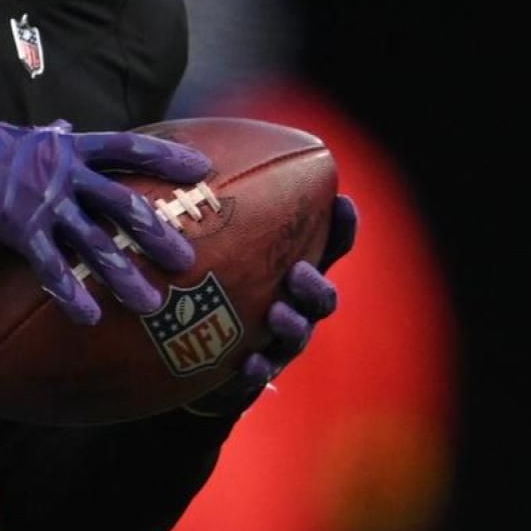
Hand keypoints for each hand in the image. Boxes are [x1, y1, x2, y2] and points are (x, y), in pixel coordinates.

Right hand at [0, 120, 208, 323]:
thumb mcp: (15, 137)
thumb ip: (48, 138)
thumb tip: (64, 127)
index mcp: (67, 146)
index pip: (128, 147)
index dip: (167, 156)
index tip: (203, 168)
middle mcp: (61, 170)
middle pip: (123, 201)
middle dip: (159, 232)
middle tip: (189, 260)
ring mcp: (40, 199)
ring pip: (95, 242)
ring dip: (125, 275)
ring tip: (152, 305)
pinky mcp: (16, 226)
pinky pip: (52, 267)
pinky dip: (71, 294)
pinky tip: (90, 317)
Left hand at [187, 194, 357, 416]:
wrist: (188, 360)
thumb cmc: (209, 290)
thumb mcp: (216, 249)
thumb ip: (218, 214)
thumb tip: (192, 154)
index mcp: (294, 274)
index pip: (330, 248)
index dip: (342, 228)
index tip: (341, 202)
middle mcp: (294, 308)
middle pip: (323, 298)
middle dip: (316, 286)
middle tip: (297, 273)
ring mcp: (277, 345)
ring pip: (298, 336)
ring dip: (292, 325)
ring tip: (277, 315)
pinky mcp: (251, 375)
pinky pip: (260, 376)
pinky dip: (258, 370)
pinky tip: (249, 364)